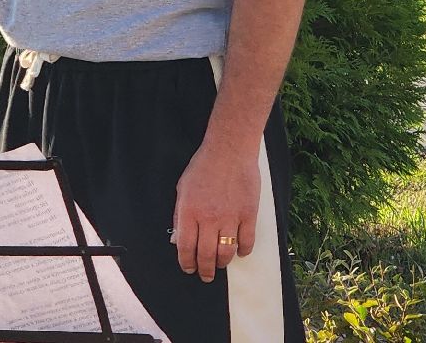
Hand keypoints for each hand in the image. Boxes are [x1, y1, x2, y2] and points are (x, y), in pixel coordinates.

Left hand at [172, 140, 259, 282]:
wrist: (229, 150)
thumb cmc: (203, 167)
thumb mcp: (182, 189)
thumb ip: (179, 216)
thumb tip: (177, 240)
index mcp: (189, 212)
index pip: (185, 248)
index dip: (186, 263)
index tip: (189, 268)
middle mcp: (209, 218)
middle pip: (206, 256)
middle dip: (205, 270)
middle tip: (206, 275)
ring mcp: (230, 217)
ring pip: (226, 253)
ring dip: (222, 263)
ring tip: (220, 265)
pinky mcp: (248, 214)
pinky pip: (247, 241)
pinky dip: (243, 251)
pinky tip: (240, 251)